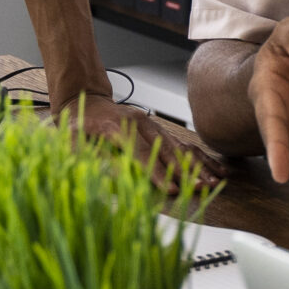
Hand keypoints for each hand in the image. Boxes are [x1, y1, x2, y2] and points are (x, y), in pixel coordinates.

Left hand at [74, 99, 222, 192]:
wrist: (84, 99)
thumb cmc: (76, 124)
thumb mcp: (71, 140)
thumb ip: (87, 157)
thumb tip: (110, 176)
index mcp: (116, 125)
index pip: (140, 153)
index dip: (156, 173)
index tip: (170, 189)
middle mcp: (139, 122)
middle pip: (166, 148)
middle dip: (185, 171)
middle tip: (200, 187)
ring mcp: (151, 123)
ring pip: (179, 145)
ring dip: (197, 165)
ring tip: (214, 181)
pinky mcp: (158, 127)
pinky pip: (182, 142)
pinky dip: (200, 156)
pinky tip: (217, 167)